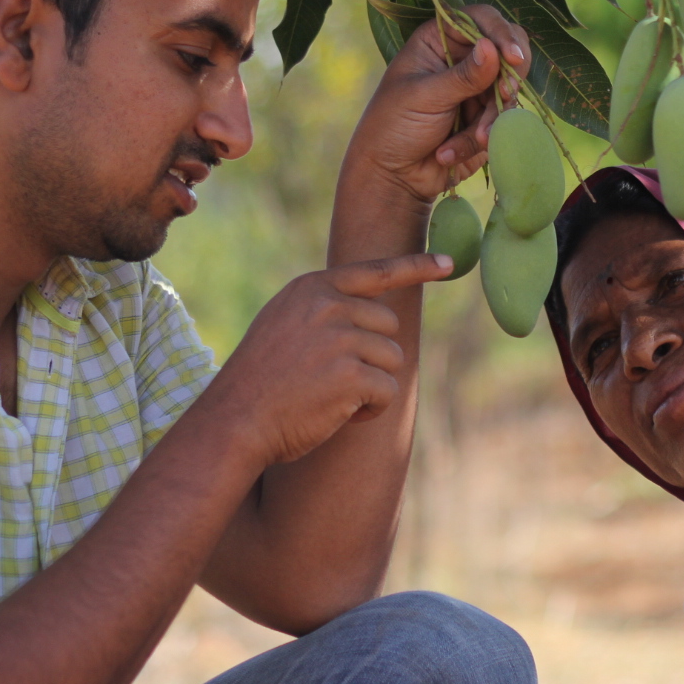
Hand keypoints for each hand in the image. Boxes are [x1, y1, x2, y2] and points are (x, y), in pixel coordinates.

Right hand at [203, 253, 453, 466]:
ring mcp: (340, 337)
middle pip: (389, 325)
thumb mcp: (283, 326)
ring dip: (372, 385)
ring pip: (393, 359)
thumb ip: (323, 311)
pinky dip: (371, 410)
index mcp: (311, 289)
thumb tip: (374, 314)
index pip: (375, 270)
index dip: (416, 266)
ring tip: (331, 397)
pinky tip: (338, 415)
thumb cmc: (259, 382)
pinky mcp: (351, 374)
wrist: (235, 420)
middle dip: (373, 357)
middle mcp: (328, 305)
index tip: (448, 263)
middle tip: (333, 380)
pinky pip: (388, 390)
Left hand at [341, 4, 533, 206]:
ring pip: (509, 90)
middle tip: (505, 95)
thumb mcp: (425, 97)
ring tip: (475, 138)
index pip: (480, 19)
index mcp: (438, 39)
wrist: (393, 176)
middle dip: (508, 76)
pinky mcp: (486, 117)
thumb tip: (493, 48)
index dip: (501, 33)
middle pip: (506, 51)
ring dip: (493, 117)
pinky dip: (485, 137)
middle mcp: (461, 58)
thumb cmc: (394, 127)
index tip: (512, 58)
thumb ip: (463, 76)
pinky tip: (452, 153)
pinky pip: (504, 120)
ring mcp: (477, 88)